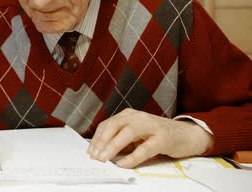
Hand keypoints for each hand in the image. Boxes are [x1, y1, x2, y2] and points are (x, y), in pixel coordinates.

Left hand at [88, 108, 212, 167]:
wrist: (187, 135)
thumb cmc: (158, 135)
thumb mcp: (136, 134)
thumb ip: (121, 139)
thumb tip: (102, 152)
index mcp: (130, 115)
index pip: (108, 124)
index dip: (97, 138)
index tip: (90, 151)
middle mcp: (139, 117)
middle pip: (114, 125)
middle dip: (102, 141)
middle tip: (95, 156)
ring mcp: (151, 126)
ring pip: (127, 133)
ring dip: (113, 147)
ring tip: (105, 159)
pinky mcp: (163, 138)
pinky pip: (144, 148)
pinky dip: (132, 157)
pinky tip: (123, 164)